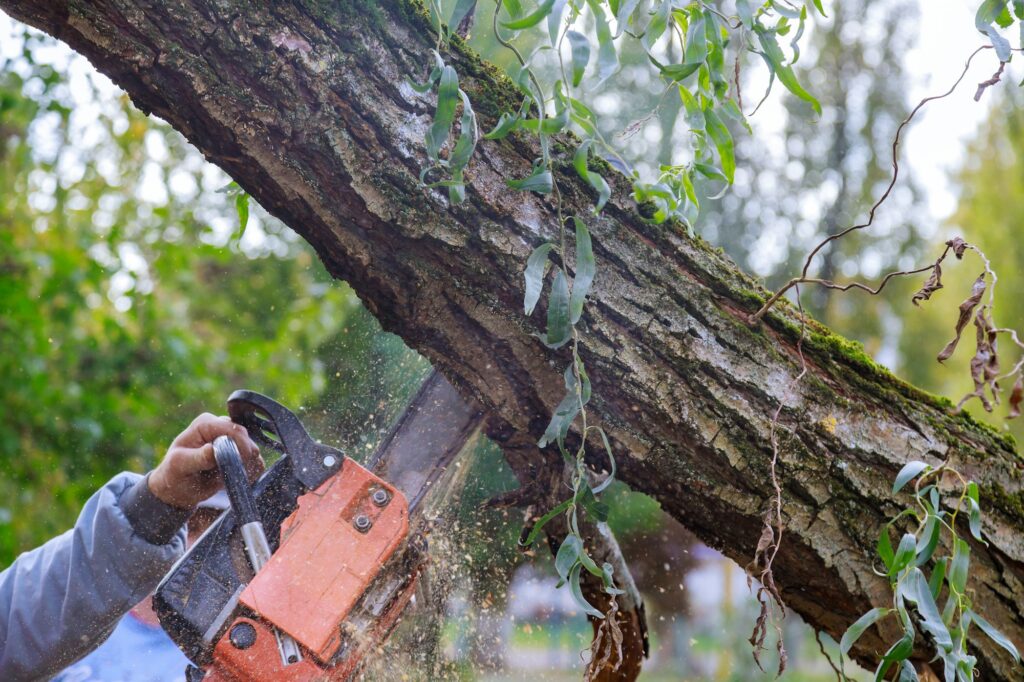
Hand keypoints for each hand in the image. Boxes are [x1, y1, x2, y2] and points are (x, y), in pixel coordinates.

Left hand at [148, 413, 262, 508]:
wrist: (179, 489)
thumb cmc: (175, 474)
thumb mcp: (180, 466)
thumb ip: (198, 457)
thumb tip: (213, 449)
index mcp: (205, 423)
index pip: (232, 429)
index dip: (239, 446)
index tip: (237, 464)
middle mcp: (221, 427)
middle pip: (246, 438)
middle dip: (241, 458)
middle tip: (227, 474)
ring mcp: (231, 439)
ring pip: (253, 450)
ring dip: (244, 466)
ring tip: (226, 477)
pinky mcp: (239, 452)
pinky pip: (255, 461)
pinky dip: (250, 472)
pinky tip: (234, 479)